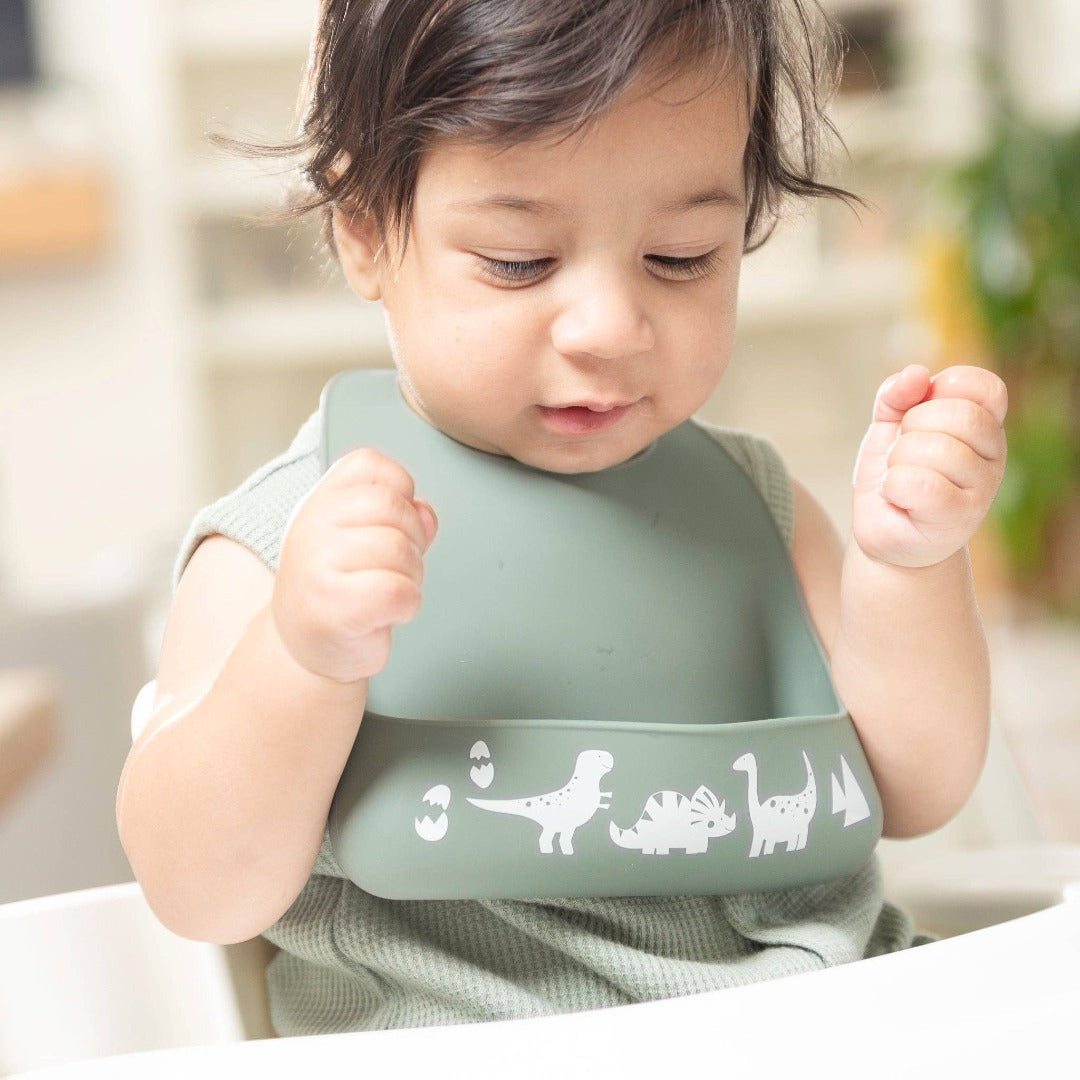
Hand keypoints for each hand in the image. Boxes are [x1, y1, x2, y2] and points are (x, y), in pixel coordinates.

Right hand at [272, 448, 437, 683]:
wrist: (305, 646)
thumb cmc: (339, 588)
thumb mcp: (361, 538)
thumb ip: (399, 515)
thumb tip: (425, 513)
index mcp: (319, 501)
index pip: (370, 464)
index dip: (400, 491)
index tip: (390, 524)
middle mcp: (311, 526)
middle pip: (391, 506)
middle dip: (412, 538)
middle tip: (395, 566)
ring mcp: (317, 566)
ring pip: (399, 549)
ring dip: (411, 575)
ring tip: (387, 591)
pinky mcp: (333, 607)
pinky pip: (399, 591)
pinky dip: (408, 605)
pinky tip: (386, 613)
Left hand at [852, 364, 1007, 568]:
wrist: (886, 529)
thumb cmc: (894, 472)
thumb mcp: (887, 425)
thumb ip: (896, 394)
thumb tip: (916, 374)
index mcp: (983, 423)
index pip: (985, 386)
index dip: (943, 389)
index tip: (917, 410)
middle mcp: (992, 453)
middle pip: (959, 415)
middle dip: (912, 428)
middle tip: (903, 451)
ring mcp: (982, 487)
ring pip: (936, 450)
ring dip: (898, 462)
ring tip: (899, 477)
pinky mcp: (959, 517)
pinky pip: (923, 485)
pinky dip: (894, 486)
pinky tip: (897, 497)